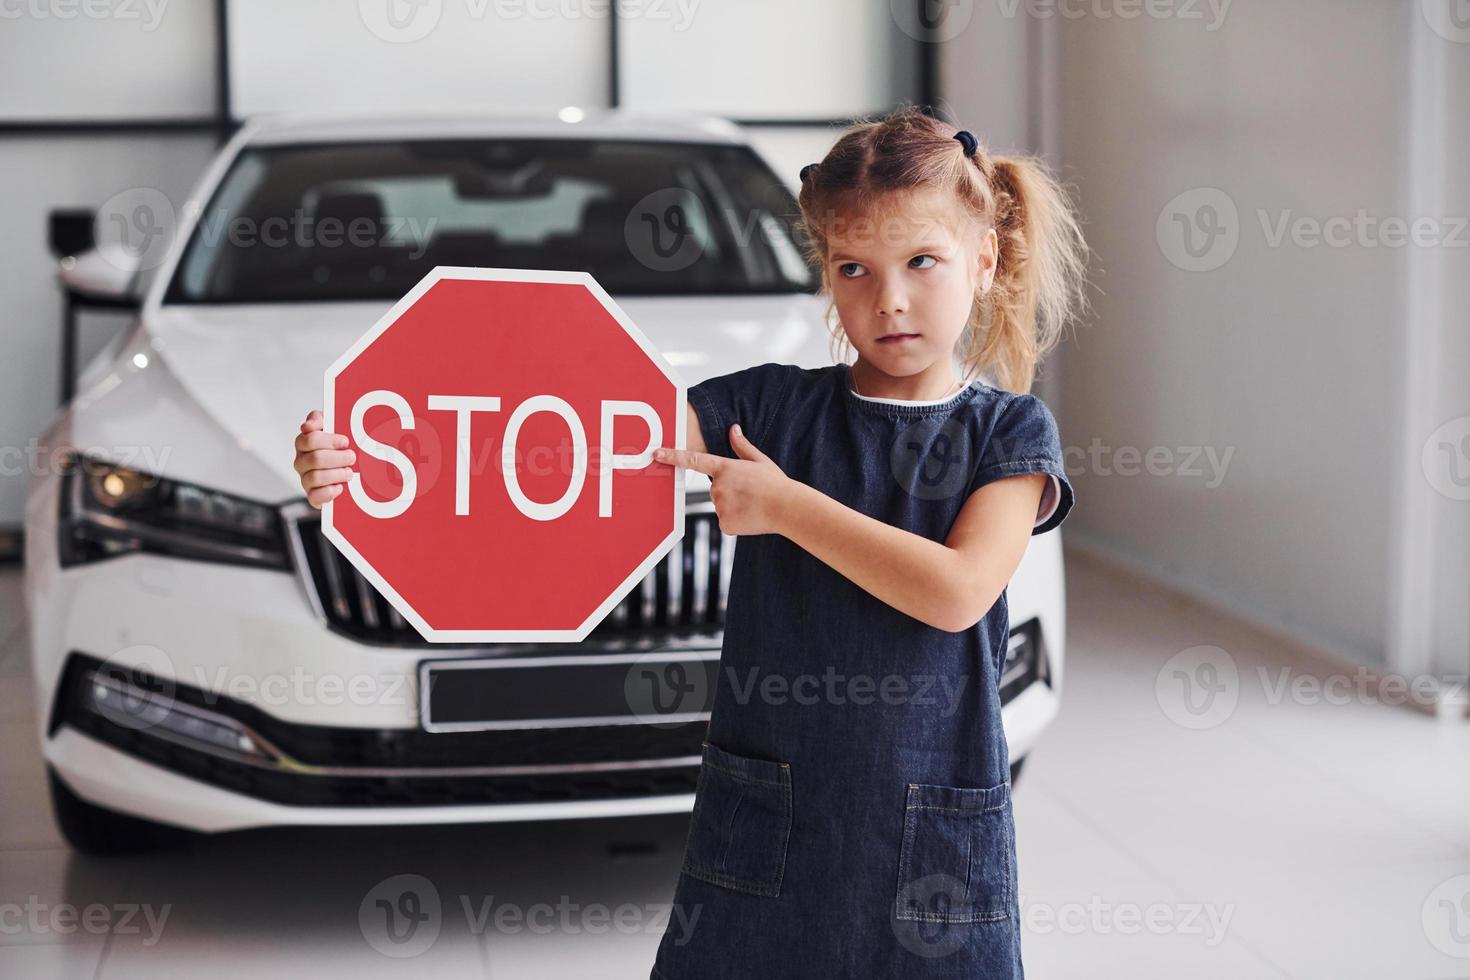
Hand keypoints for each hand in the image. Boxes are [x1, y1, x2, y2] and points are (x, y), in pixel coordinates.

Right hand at [293, 409, 355, 508]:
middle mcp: (301, 461)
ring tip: (349, 473)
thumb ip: (319, 419)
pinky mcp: (312, 496)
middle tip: (351, 457)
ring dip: (337, 474)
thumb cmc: (336, 445)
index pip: (310, 439)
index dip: (330, 441)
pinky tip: (340, 487)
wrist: (344, 467)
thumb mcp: (331, 425)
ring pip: (316, 477)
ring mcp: (305, 479)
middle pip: (316, 459)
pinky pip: (314, 497)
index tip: (345, 442)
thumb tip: (308, 425)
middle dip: (338, 458)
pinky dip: (329, 492)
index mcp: (303, 443)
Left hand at [653, 423, 793, 535]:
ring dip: (733, 506)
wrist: (787, 508)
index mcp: (725, 468)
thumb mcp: (760, 460)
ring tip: (752, 504)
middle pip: (715, 489)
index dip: (673, 456)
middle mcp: (718, 486)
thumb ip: (742, 446)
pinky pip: (725, 520)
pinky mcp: (724, 523)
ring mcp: (720, 505)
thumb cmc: (776, 484)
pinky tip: (750, 516)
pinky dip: (736, 520)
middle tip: (749, 492)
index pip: (693, 460)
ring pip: (720, 506)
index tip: (657, 453)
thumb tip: (733, 429)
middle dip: (728, 491)